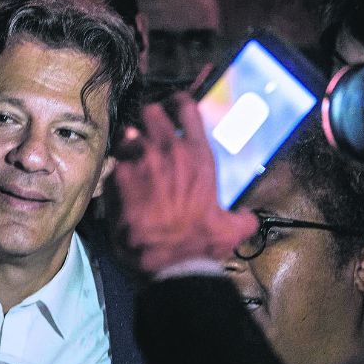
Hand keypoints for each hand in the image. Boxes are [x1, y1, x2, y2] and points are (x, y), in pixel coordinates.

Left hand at [105, 92, 256, 275]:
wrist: (166, 262)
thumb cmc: (198, 242)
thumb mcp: (230, 228)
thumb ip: (243, 218)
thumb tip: (250, 220)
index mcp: (196, 154)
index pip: (186, 107)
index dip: (178, 102)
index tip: (174, 106)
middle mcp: (166, 151)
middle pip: (150, 112)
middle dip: (148, 119)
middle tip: (148, 133)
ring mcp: (138, 162)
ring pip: (126, 135)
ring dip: (128, 144)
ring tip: (131, 158)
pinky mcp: (116, 179)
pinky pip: (113, 167)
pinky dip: (117, 175)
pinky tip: (122, 190)